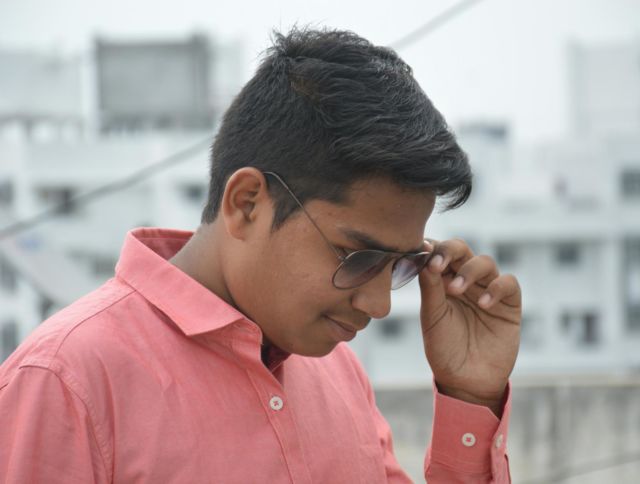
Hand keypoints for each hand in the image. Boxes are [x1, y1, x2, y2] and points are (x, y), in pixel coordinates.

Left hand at [418, 239, 520, 416]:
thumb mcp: (432, 316)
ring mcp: (487, 290)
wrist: (465, 381)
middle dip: (450, 251)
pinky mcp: (509, 304)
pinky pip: (508, 283)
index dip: (432, 248)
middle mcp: (465, 281)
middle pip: (462, 250)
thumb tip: (425, 254)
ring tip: (456, 290)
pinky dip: (496, 288)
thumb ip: (430, 286)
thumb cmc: (444, 348)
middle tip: (438, 263)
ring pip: (485, 262)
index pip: (439, 252)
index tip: (422, 253)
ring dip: (470, 271)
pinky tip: (483, 304)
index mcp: (443, 281)